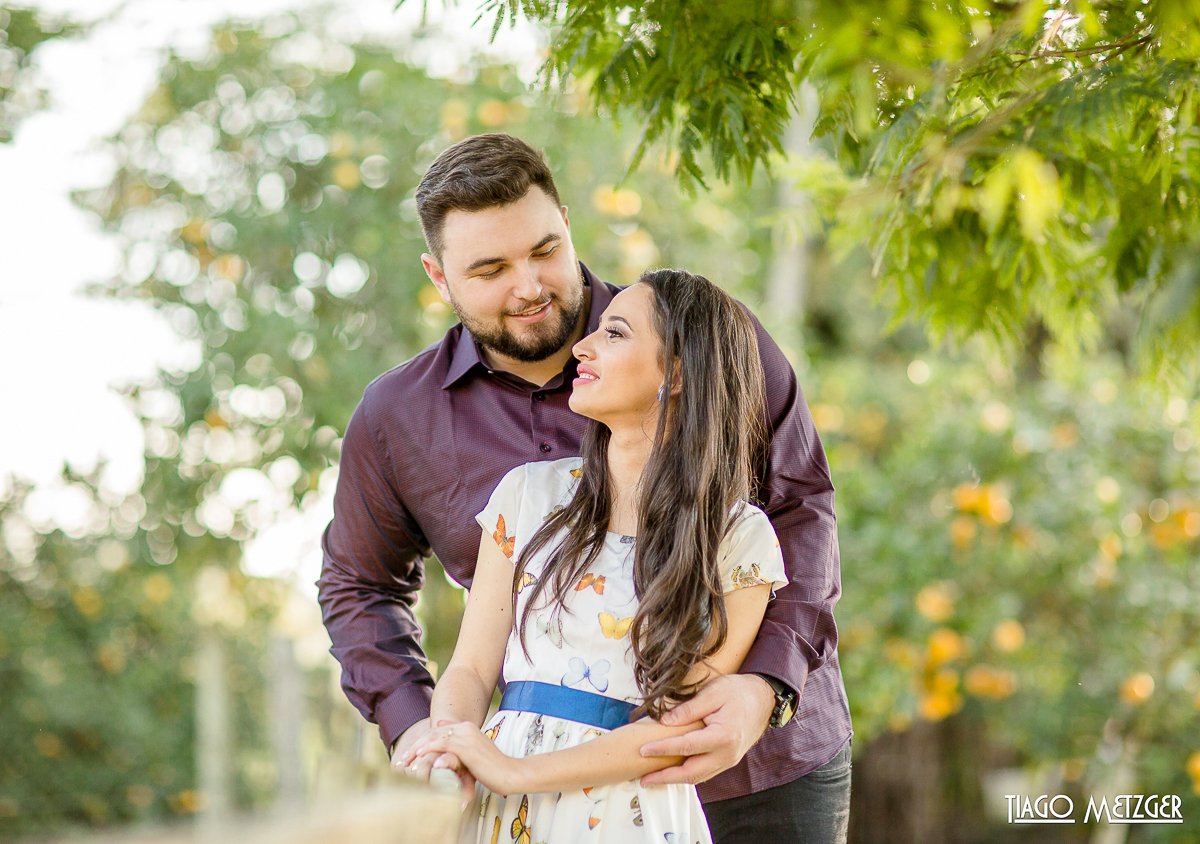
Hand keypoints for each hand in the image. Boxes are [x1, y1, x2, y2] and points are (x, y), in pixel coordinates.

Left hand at [406, 721, 521, 796]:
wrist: (510, 773)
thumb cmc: (494, 767)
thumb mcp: (475, 754)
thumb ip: (461, 748)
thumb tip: (445, 750)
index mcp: (468, 727)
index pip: (438, 731)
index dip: (423, 742)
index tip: (411, 755)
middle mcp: (466, 728)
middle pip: (433, 732)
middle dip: (416, 745)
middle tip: (403, 759)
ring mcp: (466, 736)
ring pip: (434, 737)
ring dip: (417, 749)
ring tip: (406, 761)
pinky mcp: (466, 747)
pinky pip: (441, 745)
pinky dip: (428, 750)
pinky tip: (419, 757)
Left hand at [638, 673, 774, 785]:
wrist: (764, 699)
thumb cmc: (738, 692)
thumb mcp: (713, 692)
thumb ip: (689, 709)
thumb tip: (664, 722)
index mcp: (723, 736)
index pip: (686, 747)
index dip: (662, 749)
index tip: (643, 750)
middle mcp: (727, 754)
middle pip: (692, 773)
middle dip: (665, 778)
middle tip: (643, 778)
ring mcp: (729, 760)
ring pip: (699, 777)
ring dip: (675, 779)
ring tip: (653, 778)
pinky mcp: (728, 760)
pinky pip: (705, 772)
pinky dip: (688, 774)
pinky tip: (673, 771)